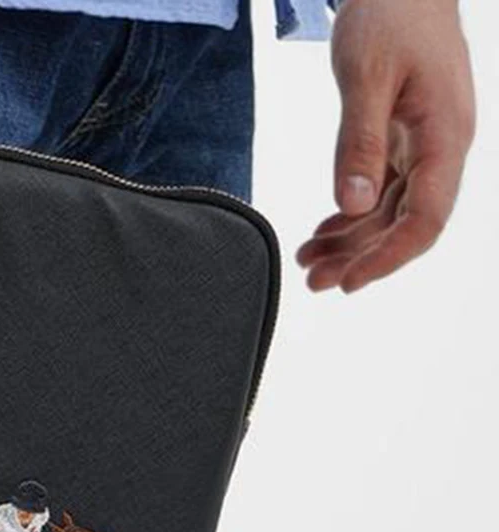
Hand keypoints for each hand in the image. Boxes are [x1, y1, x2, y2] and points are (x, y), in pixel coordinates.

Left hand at [297, 0, 474, 292]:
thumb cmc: (390, 16)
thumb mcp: (365, 77)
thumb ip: (359, 142)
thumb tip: (355, 205)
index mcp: (445, 137)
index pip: (424, 219)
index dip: (388, 258)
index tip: (349, 283)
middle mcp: (443, 147)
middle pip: (406, 223)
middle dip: (361, 258)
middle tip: (313, 282)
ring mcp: (427, 143)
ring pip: (392, 209)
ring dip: (352, 239)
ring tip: (308, 261)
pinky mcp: (407, 135)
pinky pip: (385, 187)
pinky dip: (354, 212)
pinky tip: (325, 231)